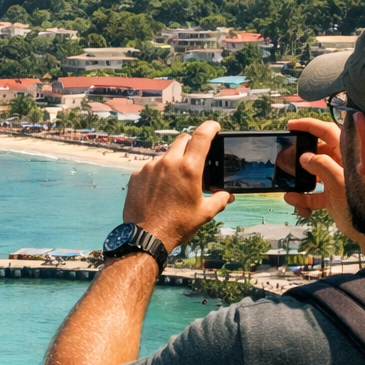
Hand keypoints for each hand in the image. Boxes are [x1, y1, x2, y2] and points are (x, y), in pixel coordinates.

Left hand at [122, 121, 232, 251]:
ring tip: (176, 181)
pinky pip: (150, 167)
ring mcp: (150, 168)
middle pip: (182, 139)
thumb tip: (227, 196)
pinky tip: (160, 189)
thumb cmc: (177, 226)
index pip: (201, 136)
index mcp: (188, 168)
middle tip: (195, 157)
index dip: (210, 128)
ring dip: (173, 161)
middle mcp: (168, 163)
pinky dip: (158, 173)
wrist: (146, 236)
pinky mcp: (137, 175)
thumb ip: (219, 200)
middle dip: (191, 144)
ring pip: (165, 154)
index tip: (214, 127)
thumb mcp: (204, 213)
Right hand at [282, 117, 364, 261]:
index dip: (310, 126)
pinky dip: (303, 198)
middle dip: (301, 155)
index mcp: (350, 155)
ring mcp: (337, 181)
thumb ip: (322, 166)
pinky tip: (295, 201)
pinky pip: (313, 194)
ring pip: (313, 174)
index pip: (329, 131)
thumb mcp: (340, 182)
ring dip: (300, 180)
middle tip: (286, 157)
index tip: (292, 125)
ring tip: (289, 185)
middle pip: (318, 152)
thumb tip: (304, 157)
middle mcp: (343, 165)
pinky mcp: (332, 197)